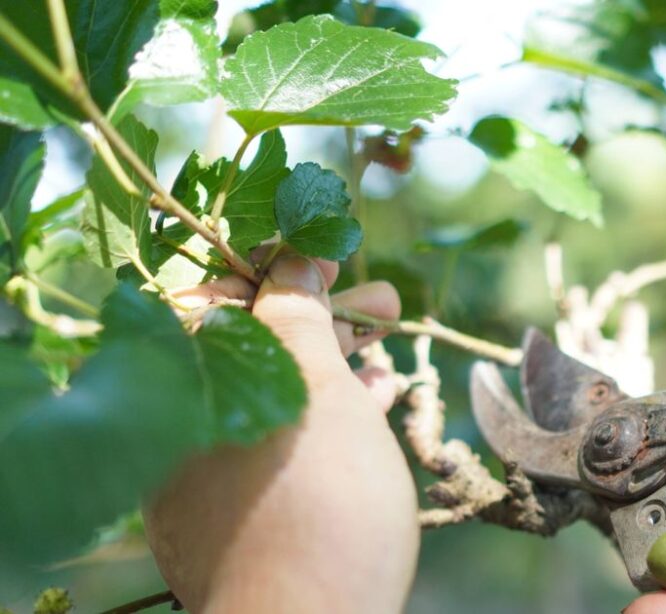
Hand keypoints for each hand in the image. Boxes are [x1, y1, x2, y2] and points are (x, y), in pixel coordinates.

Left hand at [145, 255, 417, 612]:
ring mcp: (207, 473)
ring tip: (392, 349)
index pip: (218, 299)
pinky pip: (282, 441)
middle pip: (254, 347)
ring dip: (336, 364)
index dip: (281, 269)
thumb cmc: (314, 495)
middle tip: (387, 302)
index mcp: (176, 388)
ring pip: (275, 396)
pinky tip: (377, 401)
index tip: (335, 254)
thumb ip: (296, 313)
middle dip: (325, 318)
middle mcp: (180, 427)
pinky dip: (328, 416)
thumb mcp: (313, 386)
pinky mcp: (240, 510)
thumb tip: (293, 258)